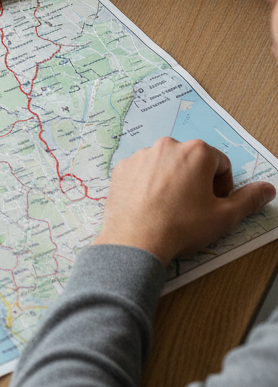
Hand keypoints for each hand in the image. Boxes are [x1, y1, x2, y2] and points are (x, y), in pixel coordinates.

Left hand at [96, 137, 275, 264]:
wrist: (136, 240)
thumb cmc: (181, 226)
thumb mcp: (225, 216)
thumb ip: (249, 199)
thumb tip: (268, 189)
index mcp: (196, 152)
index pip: (220, 163)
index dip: (222, 185)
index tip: (214, 203)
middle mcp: (167, 146)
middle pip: (192, 161)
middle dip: (197, 181)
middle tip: (193, 207)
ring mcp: (141, 156)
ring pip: (166, 165)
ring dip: (172, 180)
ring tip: (170, 207)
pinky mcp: (122, 168)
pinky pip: (142, 172)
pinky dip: (148, 184)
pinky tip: (150, 205)